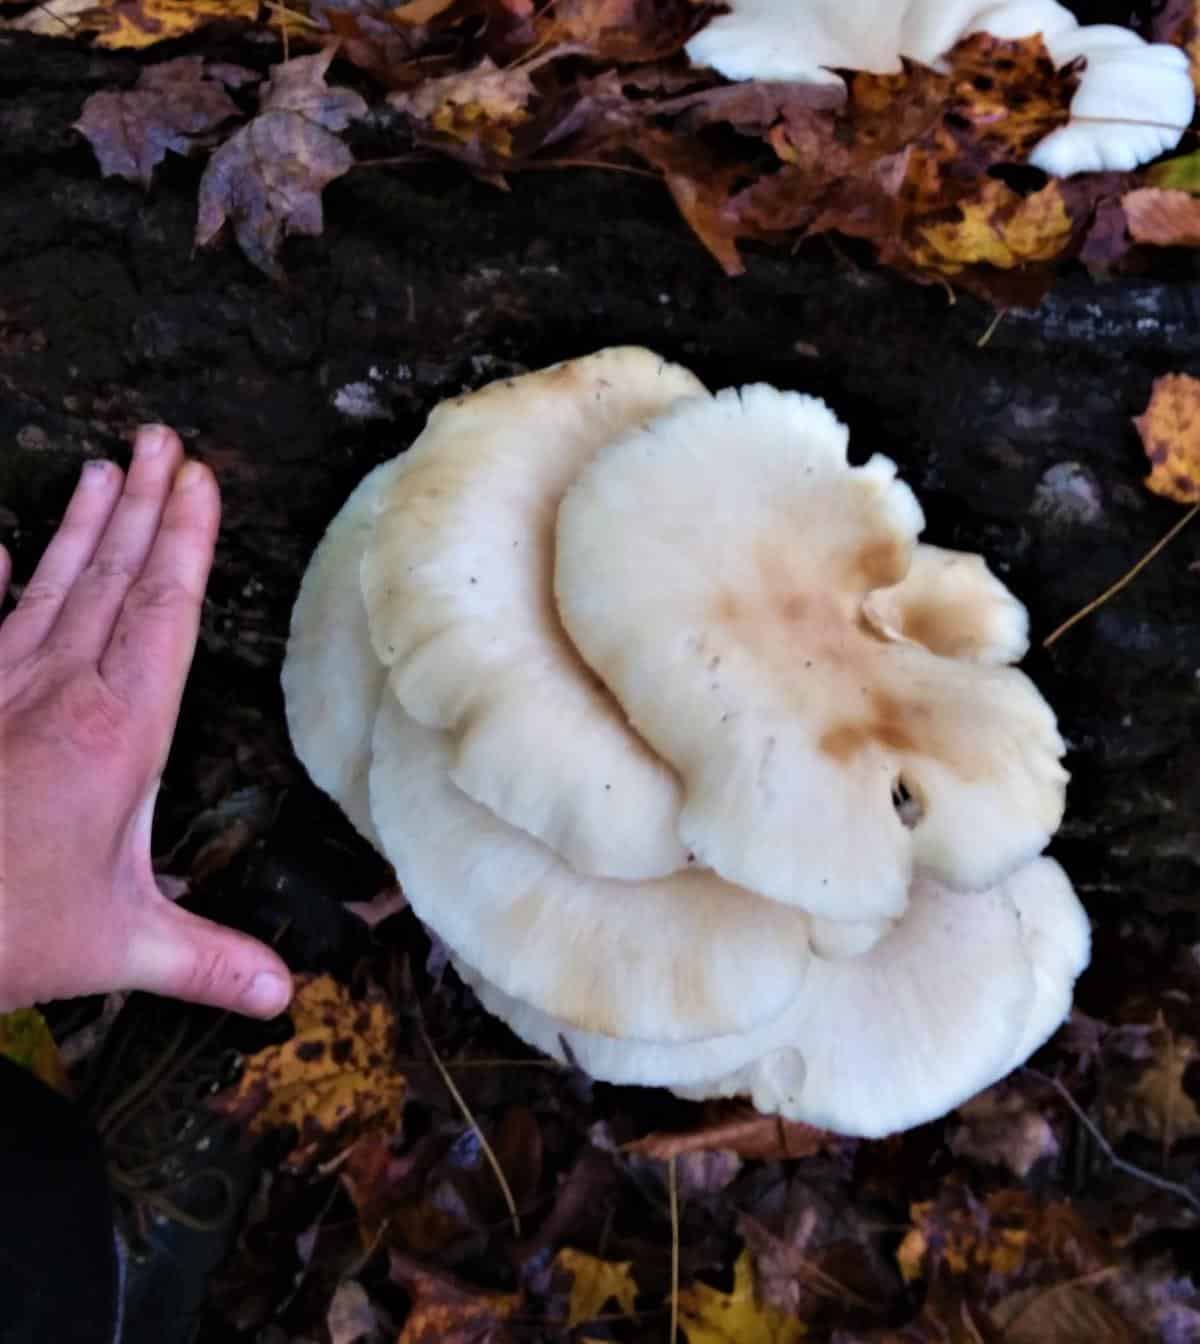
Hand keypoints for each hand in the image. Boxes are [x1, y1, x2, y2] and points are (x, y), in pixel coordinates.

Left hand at [0, 426, 291, 1017]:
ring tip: (105, 468)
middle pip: (111, 577)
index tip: (198, 480)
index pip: (161, 611)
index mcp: (114, 732)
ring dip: (82, 526)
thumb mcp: (115, 949)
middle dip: (144, 504)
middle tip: (165, 441)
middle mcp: (54, 692)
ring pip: (49, 587)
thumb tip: (283, 993)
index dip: (185, 540)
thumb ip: (206, 961)